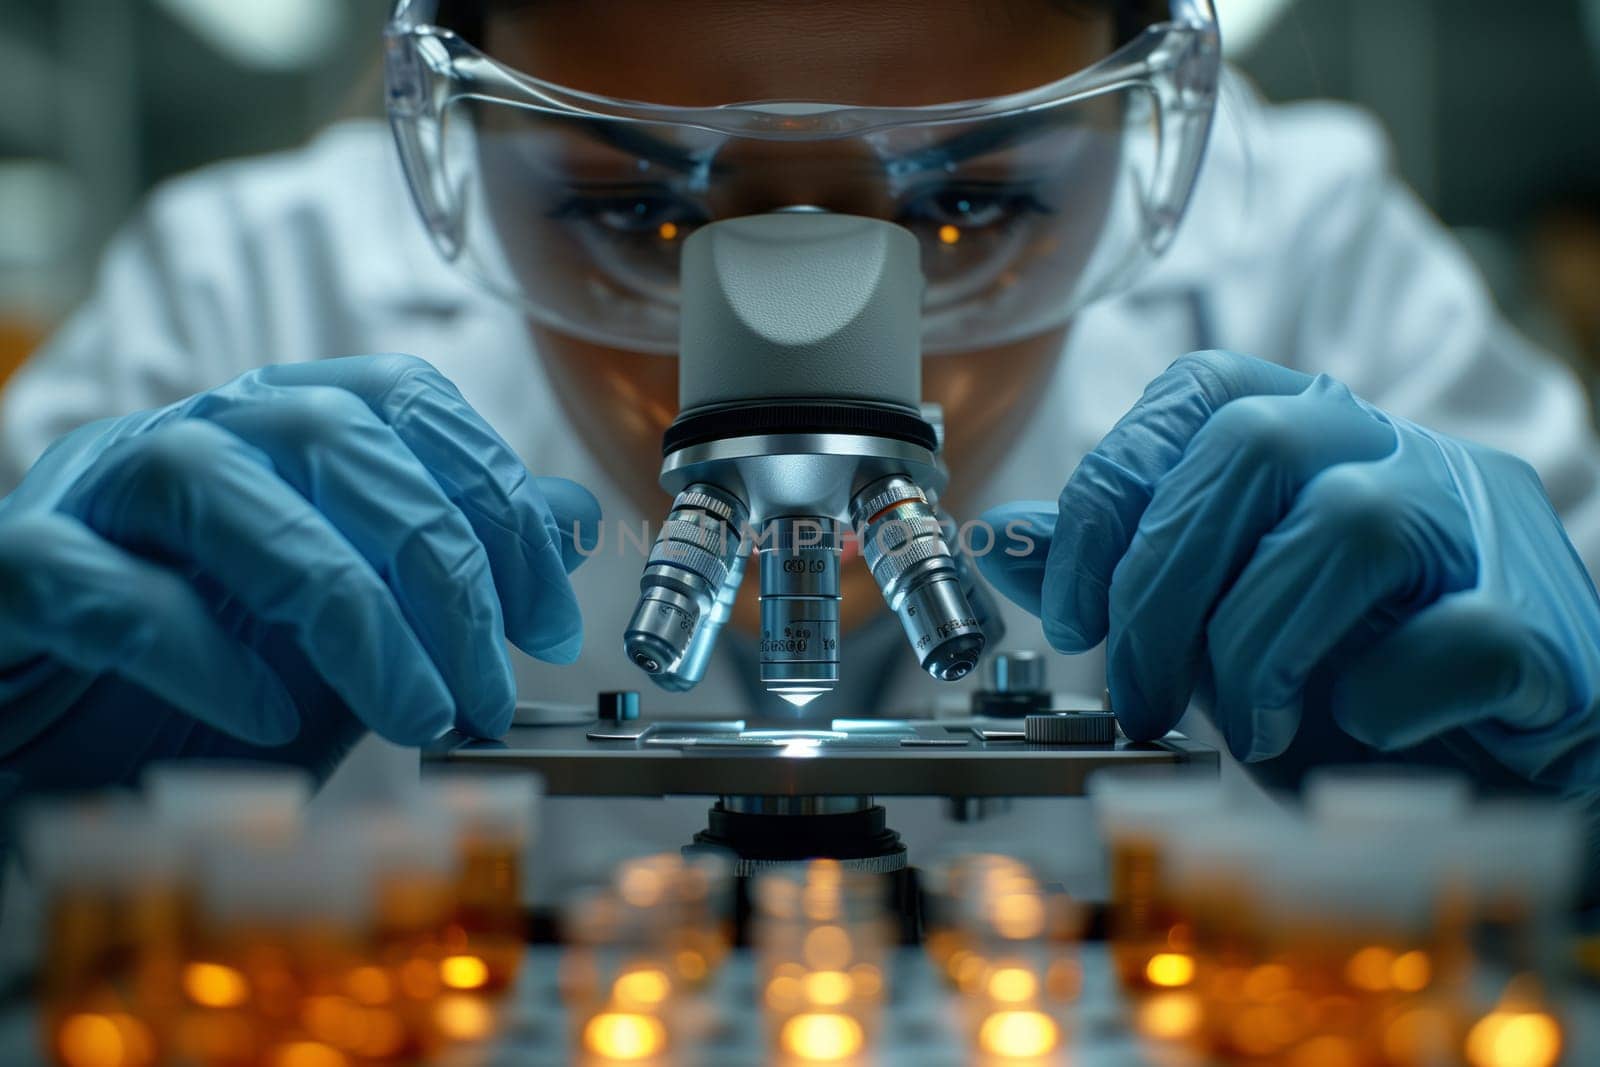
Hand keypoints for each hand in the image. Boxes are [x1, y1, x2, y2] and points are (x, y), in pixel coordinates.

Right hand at [0, 355, 597, 785]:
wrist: (50, 749)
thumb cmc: (206, 678)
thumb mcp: (360, 628)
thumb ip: (455, 567)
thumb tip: (570, 514)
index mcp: (280, 429)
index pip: (408, 401)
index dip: (498, 498)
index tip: (550, 620)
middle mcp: (193, 433)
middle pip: (336, 437)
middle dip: (444, 570)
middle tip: (489, 690)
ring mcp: (93, 491)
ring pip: (223, 486)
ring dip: (349, 612)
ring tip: (415, 717)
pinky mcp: (14, 568)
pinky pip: (105, 584)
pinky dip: (203, 652)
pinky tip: (271, 720)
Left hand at [979, 350, 1599, 790]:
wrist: (1494, 762)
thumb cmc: (1345, 676)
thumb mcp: (1210, 618)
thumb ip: (1118, 571)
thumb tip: (1002, 537)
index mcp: (1311, 432)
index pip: (1195, 390)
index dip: (1109, 492)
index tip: (1067, 610)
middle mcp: (1397, 451)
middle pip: (1255, 443)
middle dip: (1161, 584)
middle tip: (1137, 692)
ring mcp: (1483, 528)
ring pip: (1349, 524)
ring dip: (1259, 649)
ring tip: (1249, 727)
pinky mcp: (1547, 628)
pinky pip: (1457, 634)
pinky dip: (1376, 698)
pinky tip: (1354, 729)